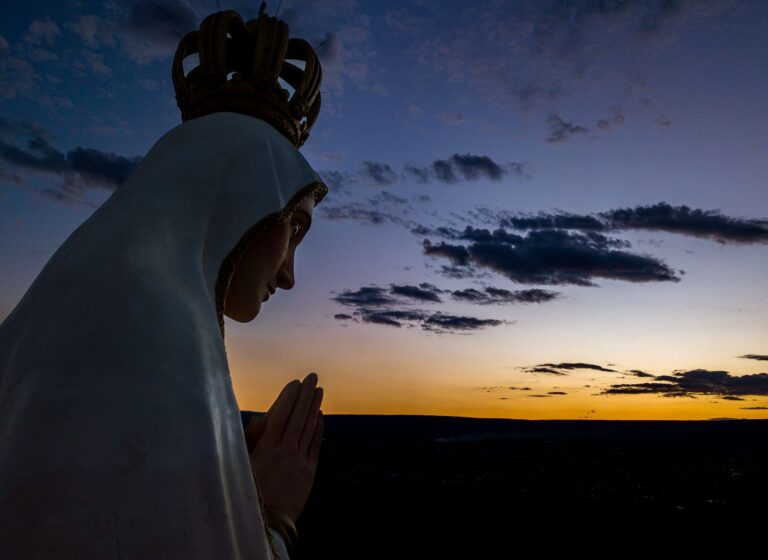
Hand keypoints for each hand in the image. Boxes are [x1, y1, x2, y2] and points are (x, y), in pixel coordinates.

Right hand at [248, 372, 323, 524]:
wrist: (267, 522)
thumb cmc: (247, 491)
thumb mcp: (241, 463)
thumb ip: (251, 439)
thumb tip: (264, 417)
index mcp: (266, 448)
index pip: (281, 414)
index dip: (289, 396)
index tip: (295, 382)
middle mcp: (285, 451)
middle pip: (298, 416)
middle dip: (306, 395)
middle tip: (313, 377)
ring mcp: (299, 461)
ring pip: (309, 427)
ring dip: (315, 407)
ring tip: (319, 391)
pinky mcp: (309, 471)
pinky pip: (315, 444)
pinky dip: (318, 428)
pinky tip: (320, 416)